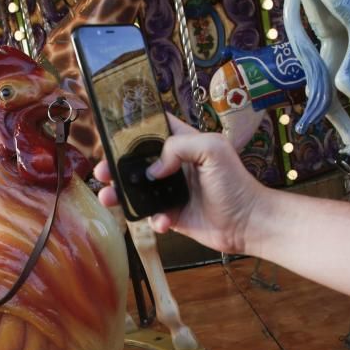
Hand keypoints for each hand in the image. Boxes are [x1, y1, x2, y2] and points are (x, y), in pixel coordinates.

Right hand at [94, 115, 263, 254]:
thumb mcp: (212, 149)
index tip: (110, 131)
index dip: (131, 127)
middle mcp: (174, 165)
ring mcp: (172, 190)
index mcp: (183, 142)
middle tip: (101, 171)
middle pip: (136, 160)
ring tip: (109, 198)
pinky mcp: (172, 214)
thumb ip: (179, 146)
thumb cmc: (236, 183)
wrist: (248, 223)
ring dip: (120, 194)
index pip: (153, 127)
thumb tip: (153, 169)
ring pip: (137, 189)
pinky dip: (152, 219)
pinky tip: (164, 221)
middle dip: (115, 165)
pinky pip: (151, 215)